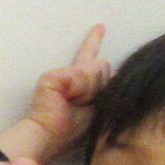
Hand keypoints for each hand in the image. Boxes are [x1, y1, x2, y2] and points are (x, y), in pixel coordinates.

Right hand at [21, 24, 109, 159]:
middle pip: (102, 66)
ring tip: (73, 103)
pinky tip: (66, 99)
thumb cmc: (72, 129)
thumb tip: (115, 74)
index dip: (94, 41)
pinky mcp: (52, 77)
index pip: (91, 57)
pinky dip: (79, 90)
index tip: (99, 27)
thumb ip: (106, 88)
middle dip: (99, 85)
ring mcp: (59, 74)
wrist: (49, 136)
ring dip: (90, 90)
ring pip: (96, 70)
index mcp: (79, 82)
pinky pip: (80, 76)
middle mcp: (69, 75)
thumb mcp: (98, 107)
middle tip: (82, 103)